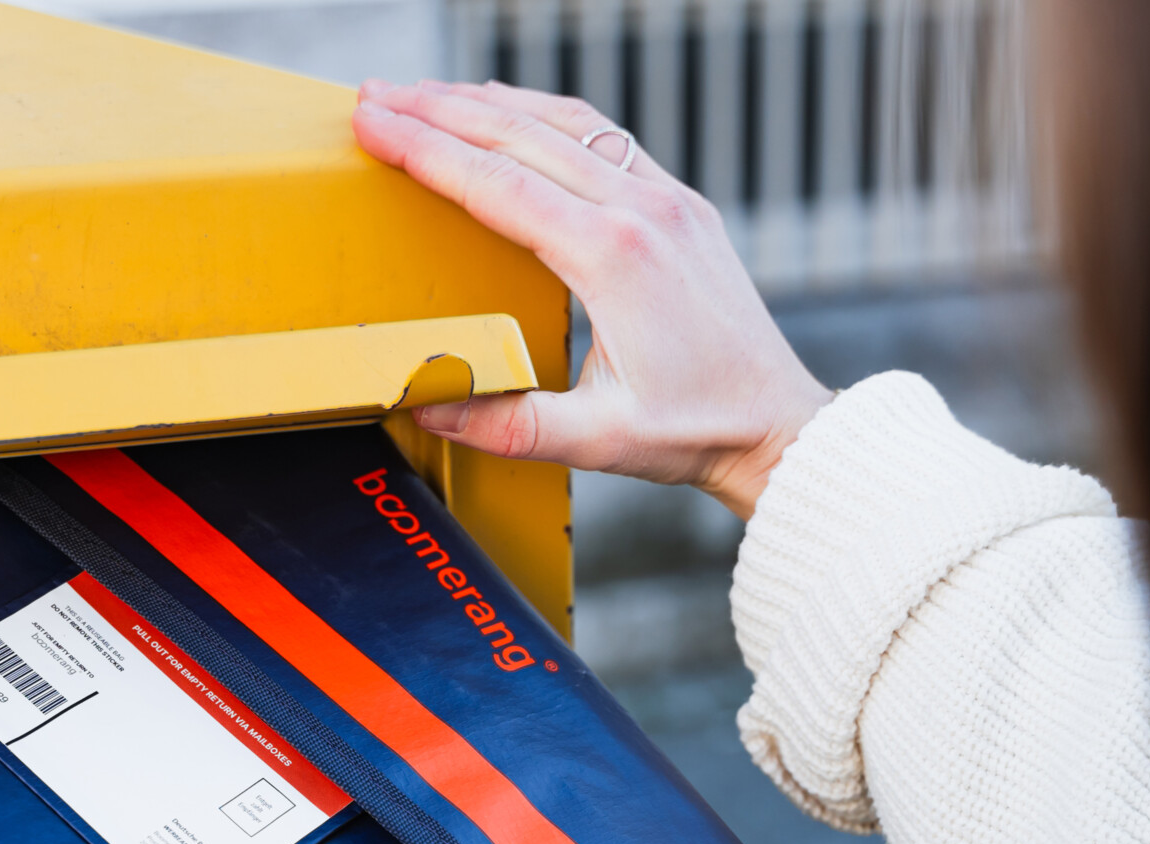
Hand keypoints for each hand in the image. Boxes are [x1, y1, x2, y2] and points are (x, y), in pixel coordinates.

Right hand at [353, 79, 834, 519]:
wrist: (777, 425)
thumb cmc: (696, 432)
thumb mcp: (597, 440)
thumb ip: (508, 424)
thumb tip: (425, 404)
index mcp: (615, 257)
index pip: (499, 184)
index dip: (426, 151)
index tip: (371, 125)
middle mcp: (643, 210)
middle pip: (521, 137)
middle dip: (438, 112)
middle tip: (373, 97)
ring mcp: (667, 199)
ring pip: (564, 124)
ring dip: (488, 103)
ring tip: (425, 95)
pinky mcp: (681, 204)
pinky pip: (603, 137)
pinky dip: (544, 116)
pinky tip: (511, 112)